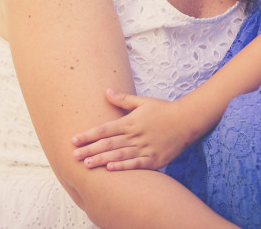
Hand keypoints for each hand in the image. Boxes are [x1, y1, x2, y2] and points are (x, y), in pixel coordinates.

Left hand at [70, 89, 193, 170]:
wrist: (186, 121)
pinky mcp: (154, 160)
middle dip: (90, 150)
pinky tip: (111, 169)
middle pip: (108, 144)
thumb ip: (123, 99)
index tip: (73, 140)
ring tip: (87, 164)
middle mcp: (135, 136)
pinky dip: (123, 167)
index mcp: (130, 122)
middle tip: (73, 156)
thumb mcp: (142, 102)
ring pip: (119, 155)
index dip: (88, 135)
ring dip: (102, 160)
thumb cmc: (163, 110)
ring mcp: (144, 148)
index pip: (104, 129)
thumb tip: (106, 92)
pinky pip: (136, 165)